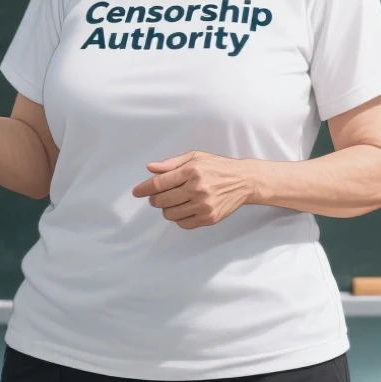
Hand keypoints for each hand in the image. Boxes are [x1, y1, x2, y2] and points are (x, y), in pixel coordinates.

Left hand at [132, 151, 253, 229]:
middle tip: (158, 196)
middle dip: (155, 199)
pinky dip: (179, 218)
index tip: (137, 192)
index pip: (159, 183)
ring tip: (174, 201)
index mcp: (192, 171)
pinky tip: (185, 209)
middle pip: (161, 200)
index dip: (144, 188)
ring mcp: (204, 205)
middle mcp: (197, 188)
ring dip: (166, 209)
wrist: (244, 181)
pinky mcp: (209, 218)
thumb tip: (150, 168)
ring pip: (170, 214)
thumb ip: (171, 163)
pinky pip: (183, 224)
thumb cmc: (218, 167)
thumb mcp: (195, 157)